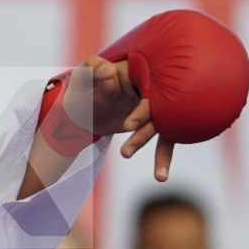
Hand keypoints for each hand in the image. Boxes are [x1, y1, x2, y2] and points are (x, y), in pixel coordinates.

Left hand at [69, 54, 176, 180]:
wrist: (84, 106)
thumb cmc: (85, 85)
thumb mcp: (84, 75)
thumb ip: (92, 71)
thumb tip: (108, 71)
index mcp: (140, 74)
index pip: (149, 90)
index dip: (141, 110)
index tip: (128, 125)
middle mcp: (153, 91)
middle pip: (157, 111)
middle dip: (144, 130)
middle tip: (127, 141)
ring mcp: (156, 109)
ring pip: (161, 129)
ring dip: (155, 150)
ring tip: (148, 170)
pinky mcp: (154, 125)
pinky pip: (164, 143)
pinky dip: (163, 160)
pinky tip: (161, 177)